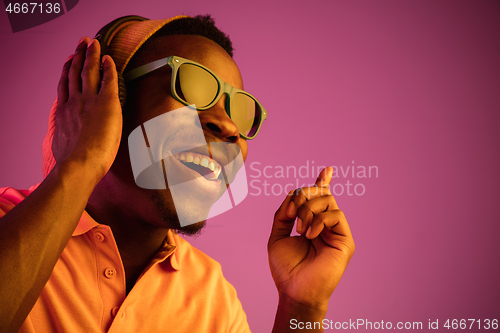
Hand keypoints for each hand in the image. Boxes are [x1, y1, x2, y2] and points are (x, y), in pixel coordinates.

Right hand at [52, 37, 121, 181]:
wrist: (81, 162)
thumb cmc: (74, 162)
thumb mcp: (62, 146)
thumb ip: (64, 136)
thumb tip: (64, 143)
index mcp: (64, 112)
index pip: (65, 85)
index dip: (66, 71)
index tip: (69, 61)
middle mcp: (75, 102)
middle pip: (75, 72)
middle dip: (79, 55)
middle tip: (81, 42)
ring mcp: (89, 100)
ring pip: (89, 71)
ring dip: (91, 55)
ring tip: (92, 43)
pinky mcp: (106, 102)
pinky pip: (109, 79)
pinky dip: (108, 67)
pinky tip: (109, 58)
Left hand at [268, 167, 354, 311]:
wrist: (294, 290)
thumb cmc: (286, 268)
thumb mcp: (277, 235)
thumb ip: (284, 214)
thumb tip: (292, 195)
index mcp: (312, 223)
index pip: (320, 198)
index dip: (323, 182)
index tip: (327, 169)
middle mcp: (326, 225)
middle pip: (321, 193)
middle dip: (303, 195)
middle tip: (292, 215)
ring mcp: (337, 232)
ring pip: (328, 200)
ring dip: (308, 210)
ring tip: (300, 229)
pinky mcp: (345, 241)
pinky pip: (336, 215)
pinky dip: (319, 220)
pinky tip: (309, 234)